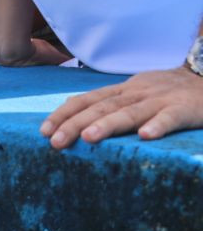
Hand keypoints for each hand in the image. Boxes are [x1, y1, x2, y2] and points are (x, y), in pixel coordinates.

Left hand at [40, 67, 202, 147]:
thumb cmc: (168, 90)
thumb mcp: (135, 91)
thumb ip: (109, 100)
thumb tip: (73, 108)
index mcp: (123, 89)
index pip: (87, 99)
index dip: (64, 113)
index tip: (43, 130)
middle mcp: (137, 92)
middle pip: (102, 107)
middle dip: (75, 123)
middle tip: (55, 141)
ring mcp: (161, 100)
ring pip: (131, 112)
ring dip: (108, 124)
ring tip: (88, 137)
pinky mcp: (186, 109)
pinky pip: (171, 117)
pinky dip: (158, 125)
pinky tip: (146, 136)